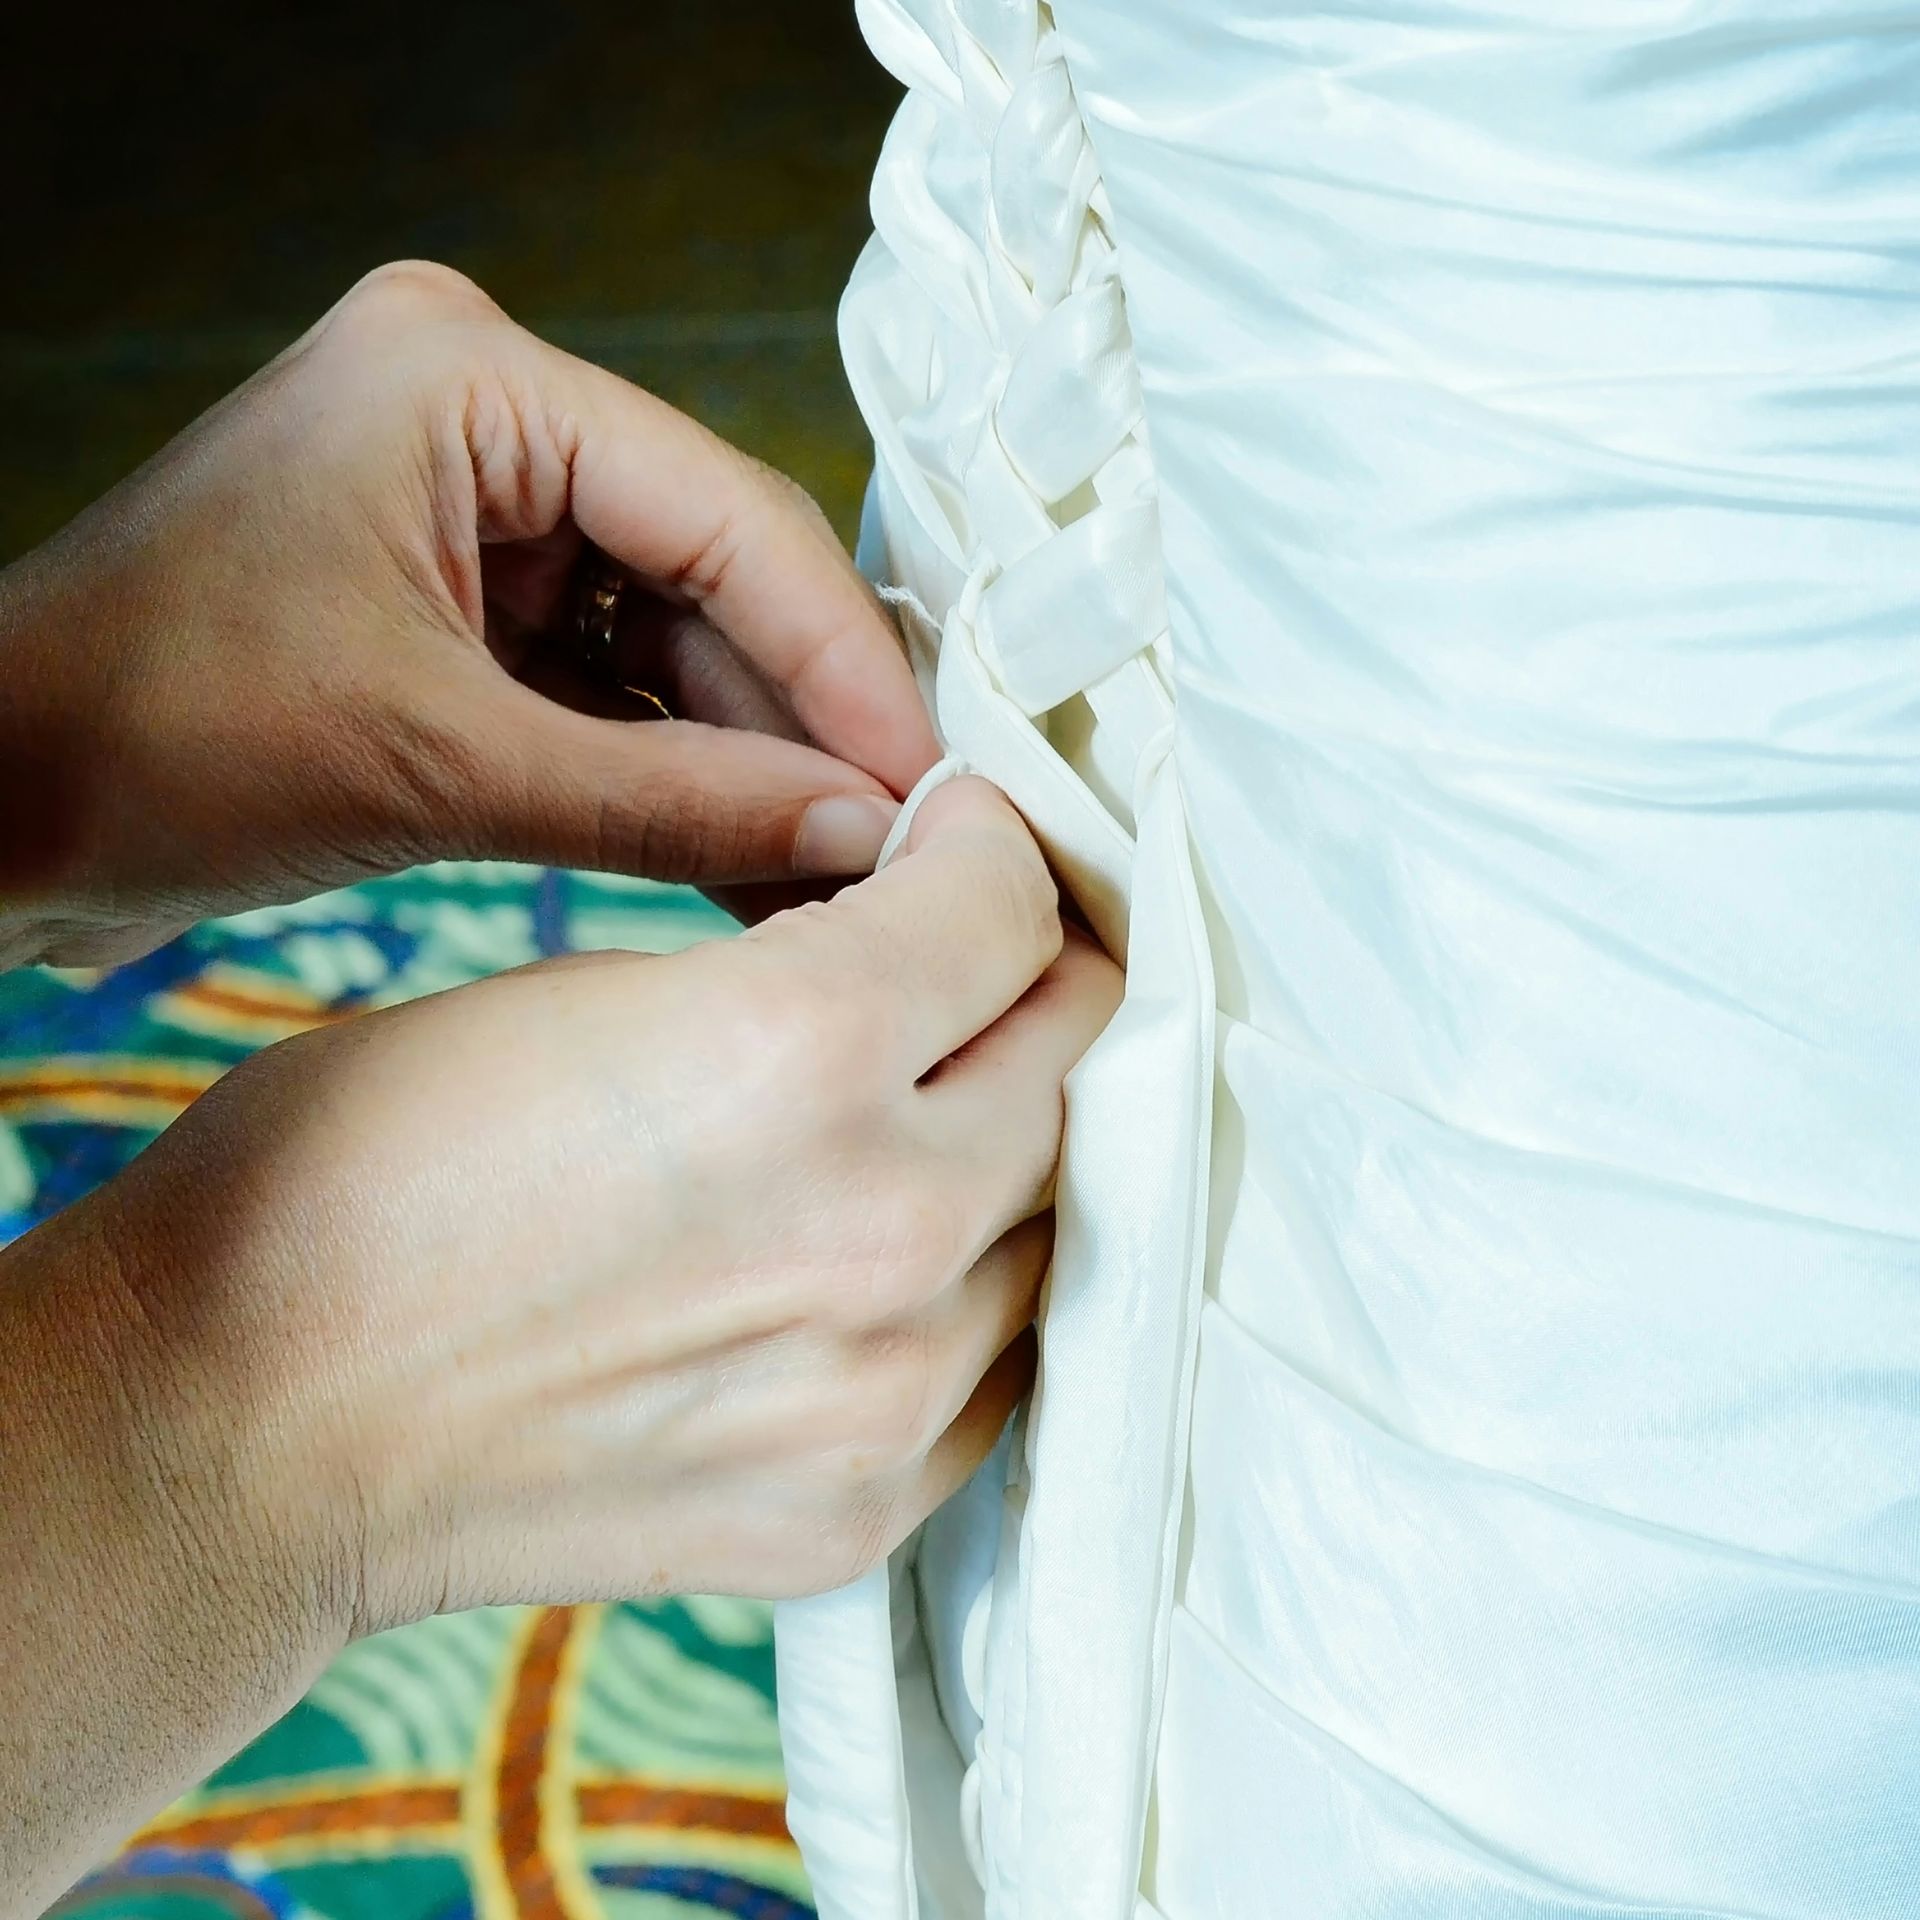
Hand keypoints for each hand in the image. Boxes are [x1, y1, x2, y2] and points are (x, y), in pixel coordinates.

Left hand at [0, 260, 940, 968]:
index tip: (932, 788)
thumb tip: (862, 835)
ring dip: (756, 763)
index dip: (843, 666)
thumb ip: (670, 801)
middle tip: (911, 844)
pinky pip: (620, 686)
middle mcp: (489, 419)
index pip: (726, 516)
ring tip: (848, 876)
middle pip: (716, 574)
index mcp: (469, 380)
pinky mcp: (475, 600)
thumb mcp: (440, 770)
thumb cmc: (150, 741)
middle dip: (808, 722)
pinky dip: (682, 776)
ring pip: (681, 640)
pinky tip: (764, 861)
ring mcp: (482, 510)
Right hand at [56, 779, 1117, 1632]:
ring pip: (1063, 1204)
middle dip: (1030, 970)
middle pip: (1076, 1047)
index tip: (954, 844)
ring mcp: (893, 1386)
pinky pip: (1010, 1356)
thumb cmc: (364, 1176)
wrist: (250, 1424)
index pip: (1009, 904)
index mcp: (804, 1050)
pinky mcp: (868, 1502)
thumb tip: (912, 955)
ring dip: (1016, 1132)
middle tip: (967, 953)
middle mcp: (887, 1222)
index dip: (984, 845)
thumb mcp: (589, 988)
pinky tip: (900, 1245)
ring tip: (929, 1100)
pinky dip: (982, 1280)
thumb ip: (797, 972)